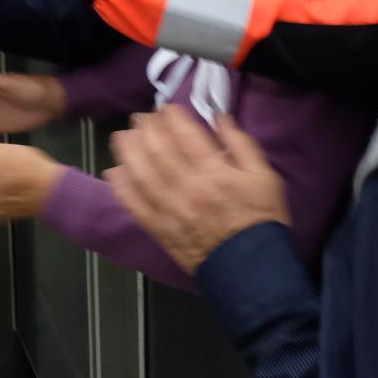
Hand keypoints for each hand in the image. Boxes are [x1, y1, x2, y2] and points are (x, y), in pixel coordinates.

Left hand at [105, 107, 286, 273]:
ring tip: (122, 137)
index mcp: (215, 172)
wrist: (252, 268)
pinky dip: (121, 187)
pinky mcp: (160, 230)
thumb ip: (240, 143)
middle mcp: (189, 188)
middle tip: (140, 118)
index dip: (171, 117)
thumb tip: (219, 117)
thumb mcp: (264, 175)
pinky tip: (114, 172)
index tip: (165, 109)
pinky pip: (135, 206)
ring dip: (128, 152)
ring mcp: (171, 210)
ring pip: (141, 174)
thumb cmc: (260, 218)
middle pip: (158, 151)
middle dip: (146, 129)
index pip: (185, 135)